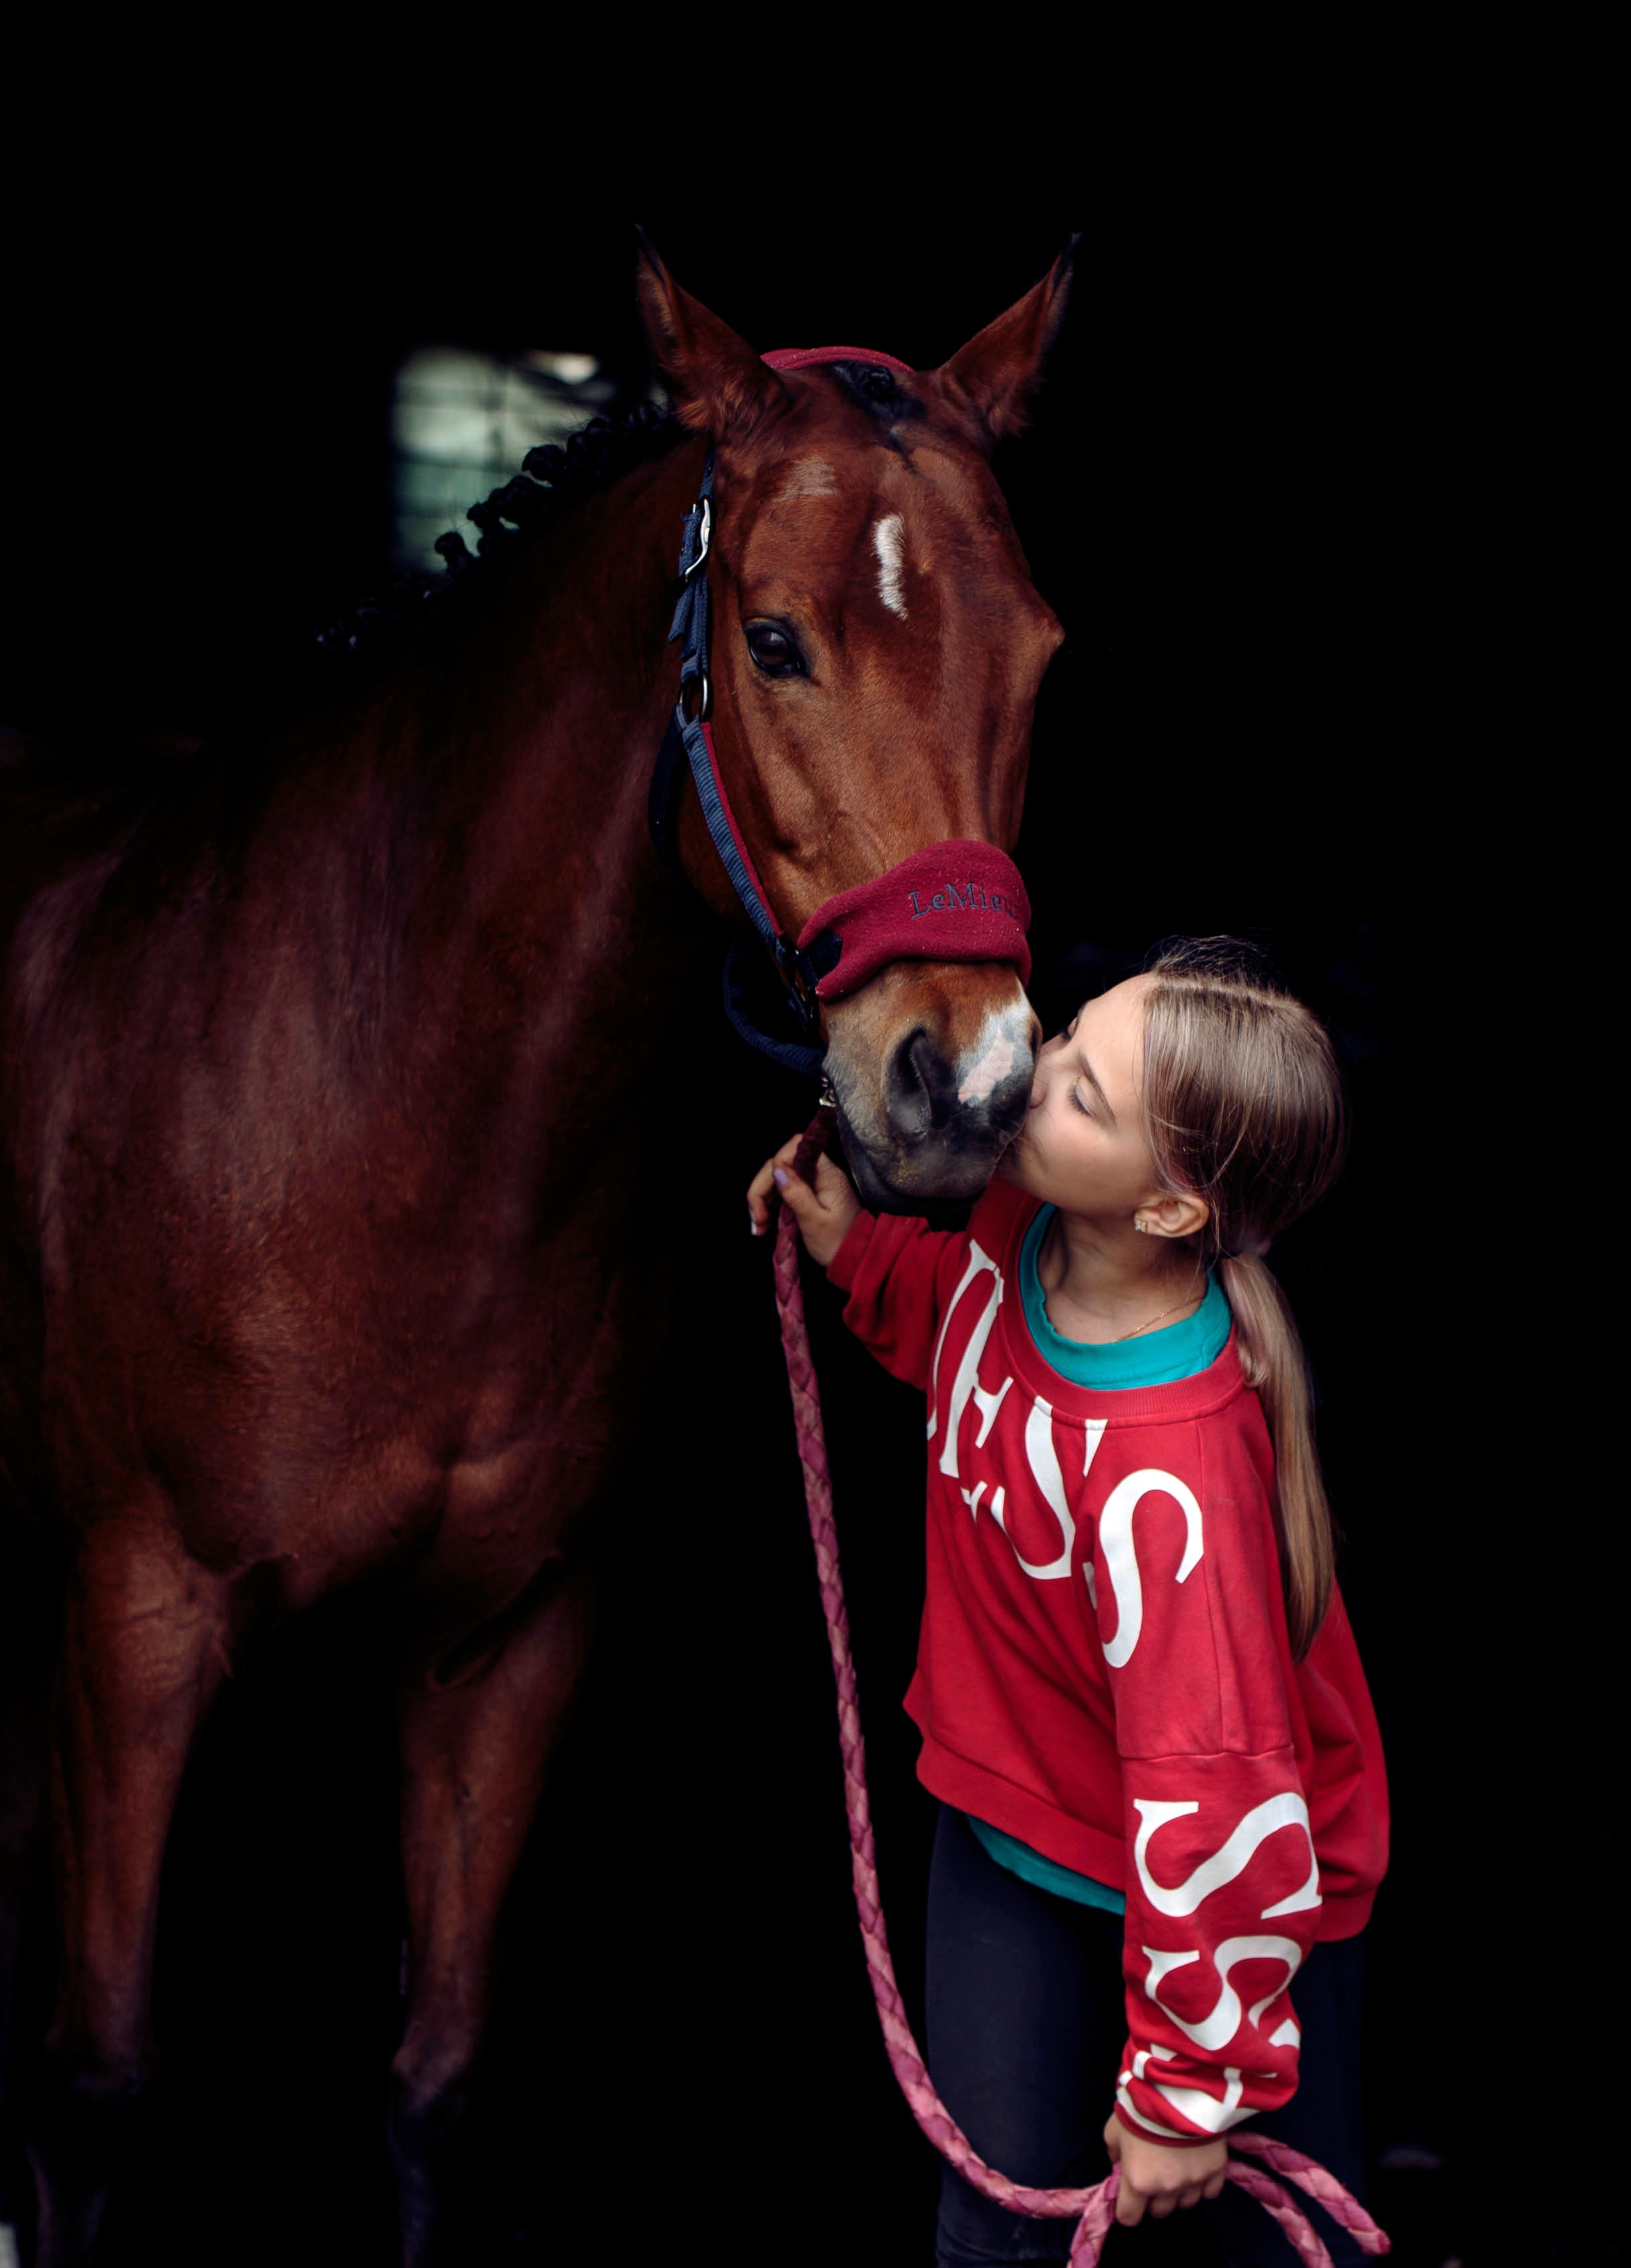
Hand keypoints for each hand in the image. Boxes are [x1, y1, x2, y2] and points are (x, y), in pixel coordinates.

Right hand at [746, 1134, 862, 1268]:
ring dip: (763, 1199)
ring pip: (778, 1177)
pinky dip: (770, 1205)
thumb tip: (778, 1170)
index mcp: (827, 1174)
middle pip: (781, 1163)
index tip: (768, 1196)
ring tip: (759, 1226)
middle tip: (757, 1218)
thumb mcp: (814, 1221)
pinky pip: (783, 1191)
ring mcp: (813, 1183)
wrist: (855, 1259)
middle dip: (763, 1188)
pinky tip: (764, 1224)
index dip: (776, 1167)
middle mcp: (820, 1173)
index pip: (795, 1149)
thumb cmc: (838, 1243)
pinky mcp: (808, 1195)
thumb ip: (797, 1194)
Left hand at [1103, 2109, 1226, 2225]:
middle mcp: (1166, 2188)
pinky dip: (1204, 2183)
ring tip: (1178, 2167)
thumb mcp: (1114, 2128)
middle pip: (1160, 2212)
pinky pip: (1210, 2192)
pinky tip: (1197, 2166)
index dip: (1128, 2208)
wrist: (1179, 2088)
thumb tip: (1118, 2165)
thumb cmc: (1140, 2107)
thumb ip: (1114, 2152)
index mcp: (1138, 2181)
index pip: (1129, 2217)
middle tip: (1155, 2174)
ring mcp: (1194, 2182)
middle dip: (1155, 2197)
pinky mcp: (1216, 2171)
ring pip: (1185, 2203)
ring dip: (1180, 2191)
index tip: (1130, 2197)